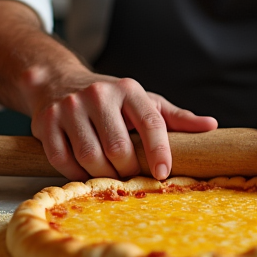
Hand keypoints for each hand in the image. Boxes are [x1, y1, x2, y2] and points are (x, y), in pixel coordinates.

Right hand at [30, 73, 217, 181]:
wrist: (57, 81)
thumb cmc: (110, 99)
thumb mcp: (143, 101)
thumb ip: (174, 117)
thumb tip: (211, 126)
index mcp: (128, 89)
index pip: (150, 123)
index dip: (160, 152)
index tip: (163, 174)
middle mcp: (98, 95)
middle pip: (118, 148)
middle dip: (127, 170)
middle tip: (129, 176)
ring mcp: (69, 108)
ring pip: (90, 157)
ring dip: (102, 175)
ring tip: (108, 174)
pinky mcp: (45, 122)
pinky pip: (62, 161)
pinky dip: (76, 174)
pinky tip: (84, 171)